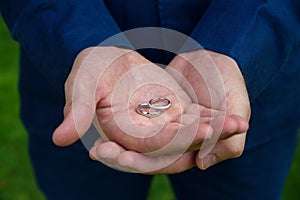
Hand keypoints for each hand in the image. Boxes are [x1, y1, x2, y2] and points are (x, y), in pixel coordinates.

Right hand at [52, 47, 247, 172]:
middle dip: (203, 140)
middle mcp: (142, 137)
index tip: (198, 136)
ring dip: (214, 131)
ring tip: (240, 125)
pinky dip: (213, 118)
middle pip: (174, 145)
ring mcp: (159, 125)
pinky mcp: (172, 112)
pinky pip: (194, 119)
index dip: (170, 142)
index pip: (145, 146)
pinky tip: (234, 117)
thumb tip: (59, 138)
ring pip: (189, 134)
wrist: (108, 59)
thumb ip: (75, 111)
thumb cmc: (92, 68)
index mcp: (120, 134)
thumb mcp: (82, 83)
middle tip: (229, 131)